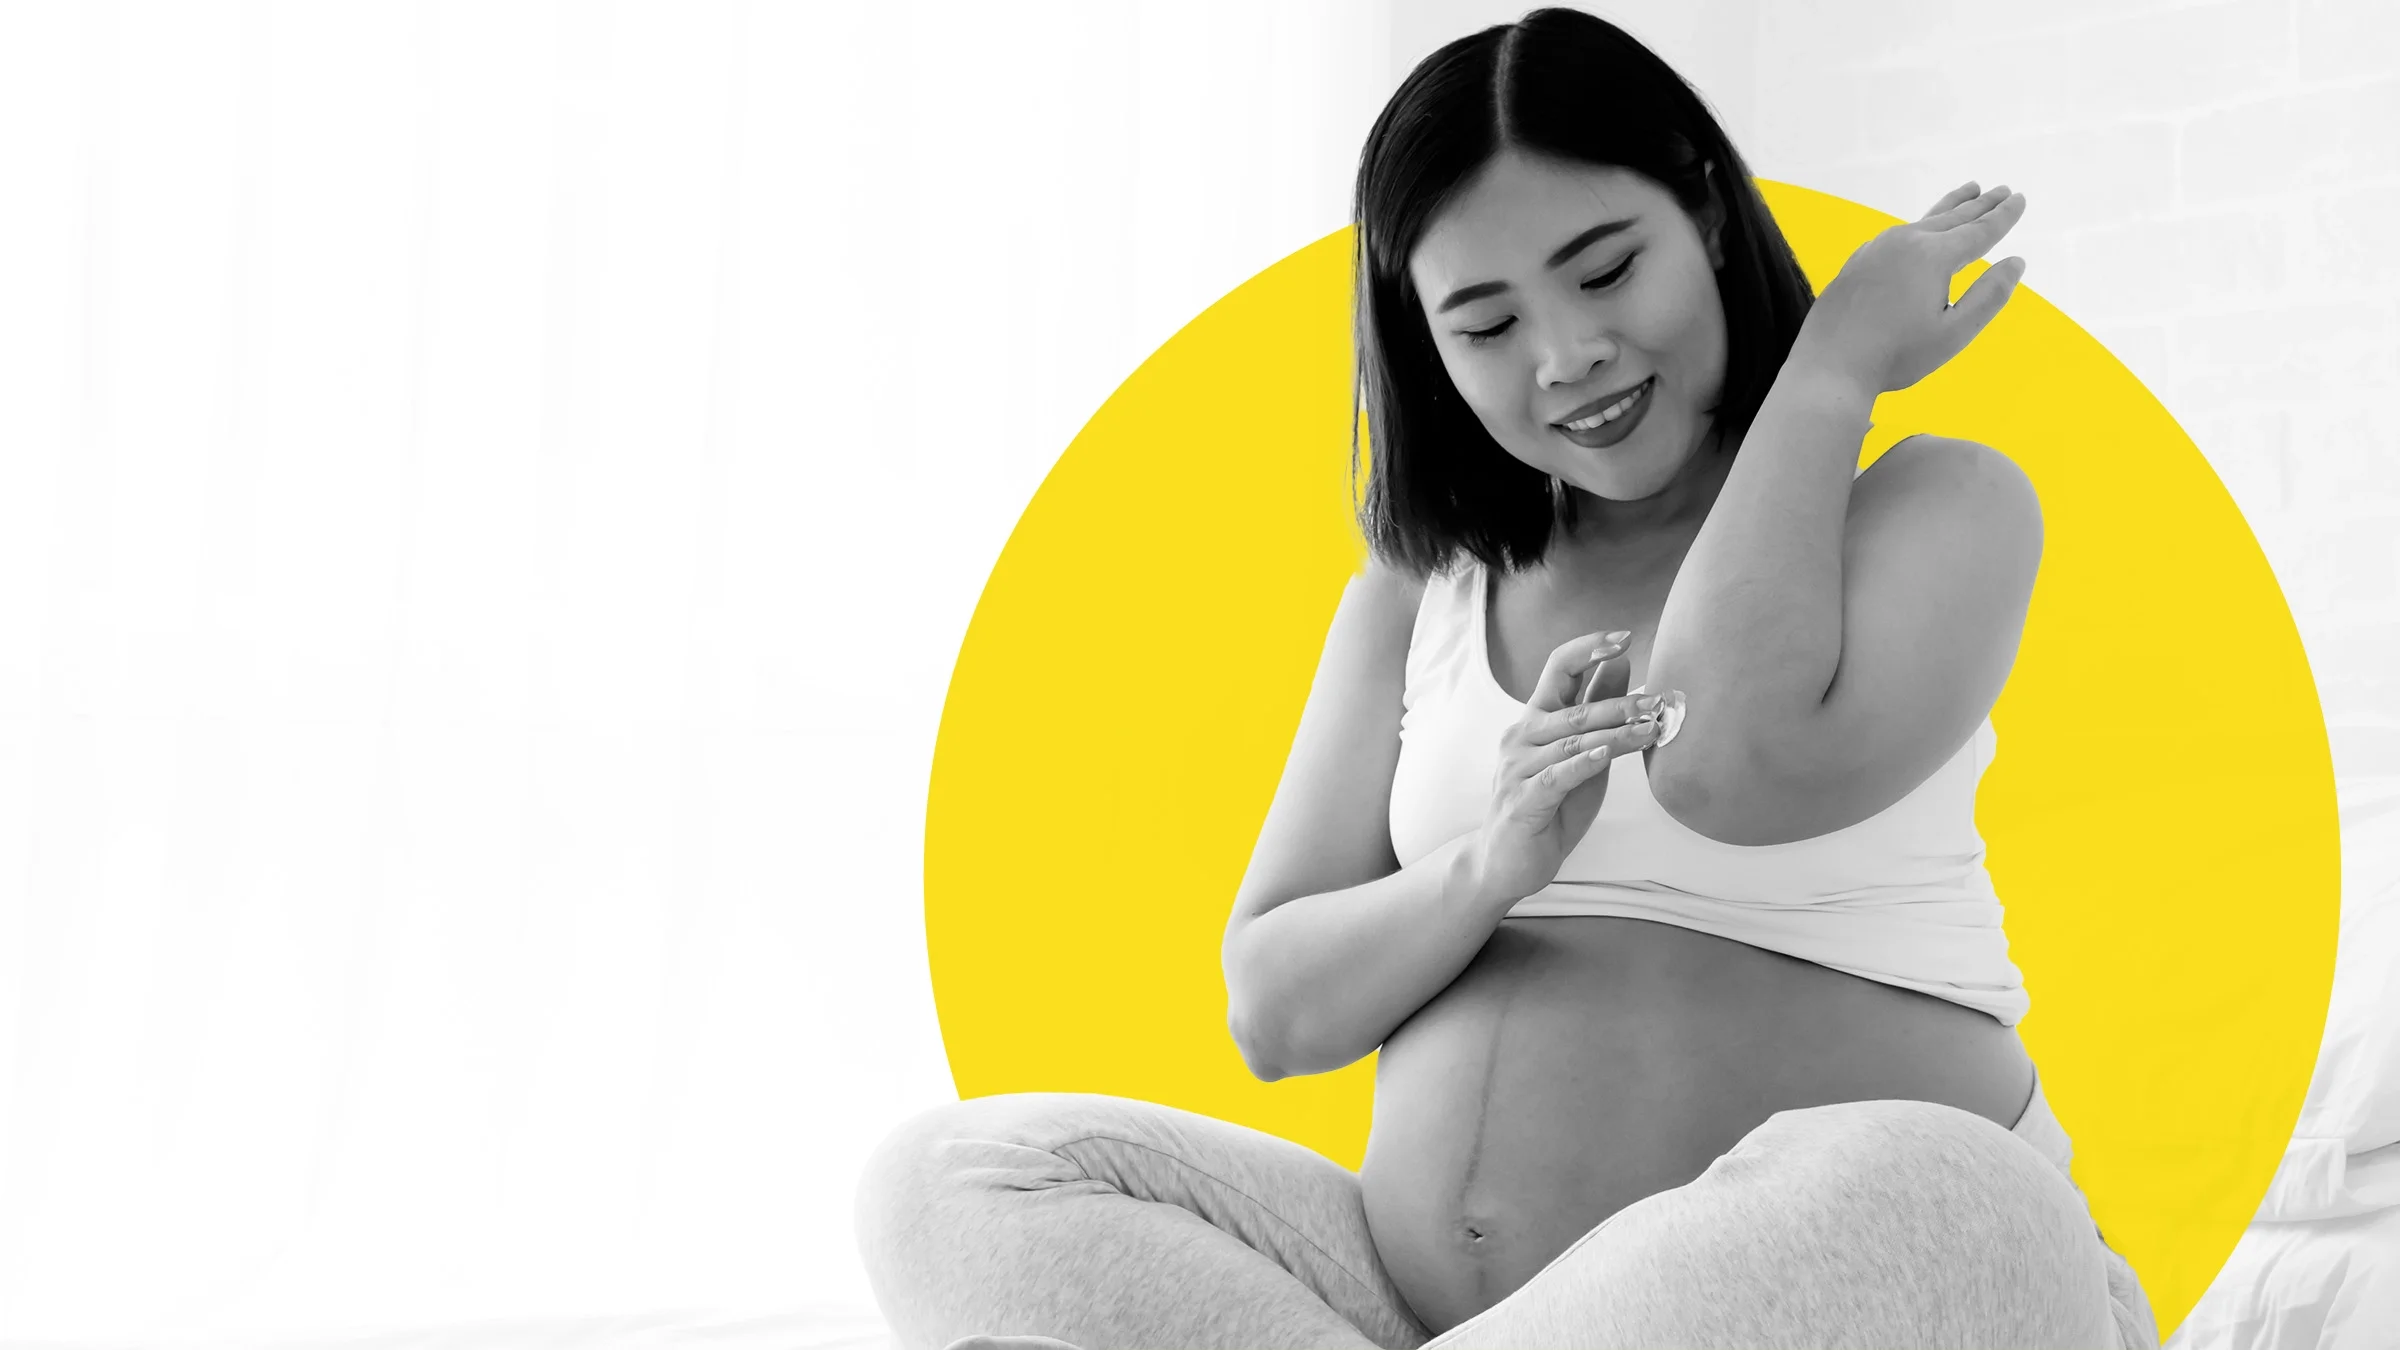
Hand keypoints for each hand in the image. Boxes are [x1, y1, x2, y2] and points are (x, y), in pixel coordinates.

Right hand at [1465, 630, 1668, 907]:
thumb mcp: (1580, 755)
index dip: (1588, 648)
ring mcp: (1518, 768)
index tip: (1623, 638)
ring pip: (1572, 741)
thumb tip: (1621, 666)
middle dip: (1619, 702)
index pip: (1557, 668)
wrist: (1505, 862)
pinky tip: (1606, 754)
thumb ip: (1596, 713)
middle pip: (1573, 707)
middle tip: (1656, 700)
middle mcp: (1521, 737)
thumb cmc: (1548, 807)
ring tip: (1650, 728)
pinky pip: (1557, 776)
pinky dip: (1583, 763)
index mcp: (1535, 720)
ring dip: (1615, 734)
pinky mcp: (1522, 800)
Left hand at [1792, 181, 2028, 396]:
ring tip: (1968, 192)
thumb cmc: (1896, 355)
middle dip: (1980, 204)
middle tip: (2002, 190)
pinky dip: (1918, 226)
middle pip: (1951, 218)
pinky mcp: (1857, 263)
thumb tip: (2016, 262)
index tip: (2020, 199)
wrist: (1830, 366)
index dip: (2003, 216)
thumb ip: (1990, 296)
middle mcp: (1903, 242)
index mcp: (1932, 256)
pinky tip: (1917, 231)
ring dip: (1949, 207)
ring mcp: (1875, 250)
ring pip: (1921, 221)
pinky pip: (1896, 235)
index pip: (1979, 231)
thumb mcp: (1954, 332)